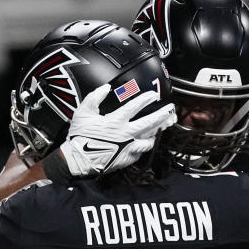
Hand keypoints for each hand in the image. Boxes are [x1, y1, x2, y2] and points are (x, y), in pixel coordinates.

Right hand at [58, 84, 175, 177]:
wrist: (78, 160)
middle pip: (150, 123)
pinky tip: (143, 144)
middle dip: (162, 114)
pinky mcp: (127, 159)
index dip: (146, 99)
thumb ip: (95, 97)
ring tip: (159, 129)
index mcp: (116, 121)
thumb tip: (105, 88)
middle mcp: (126, 134)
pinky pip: (140, 152)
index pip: (136, 106)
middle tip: (170, 110)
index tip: (153, 95)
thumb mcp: (83, 112)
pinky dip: (142, 147)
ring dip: (155, 133)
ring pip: (149, 140)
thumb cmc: (79, 136)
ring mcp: (128, 148)